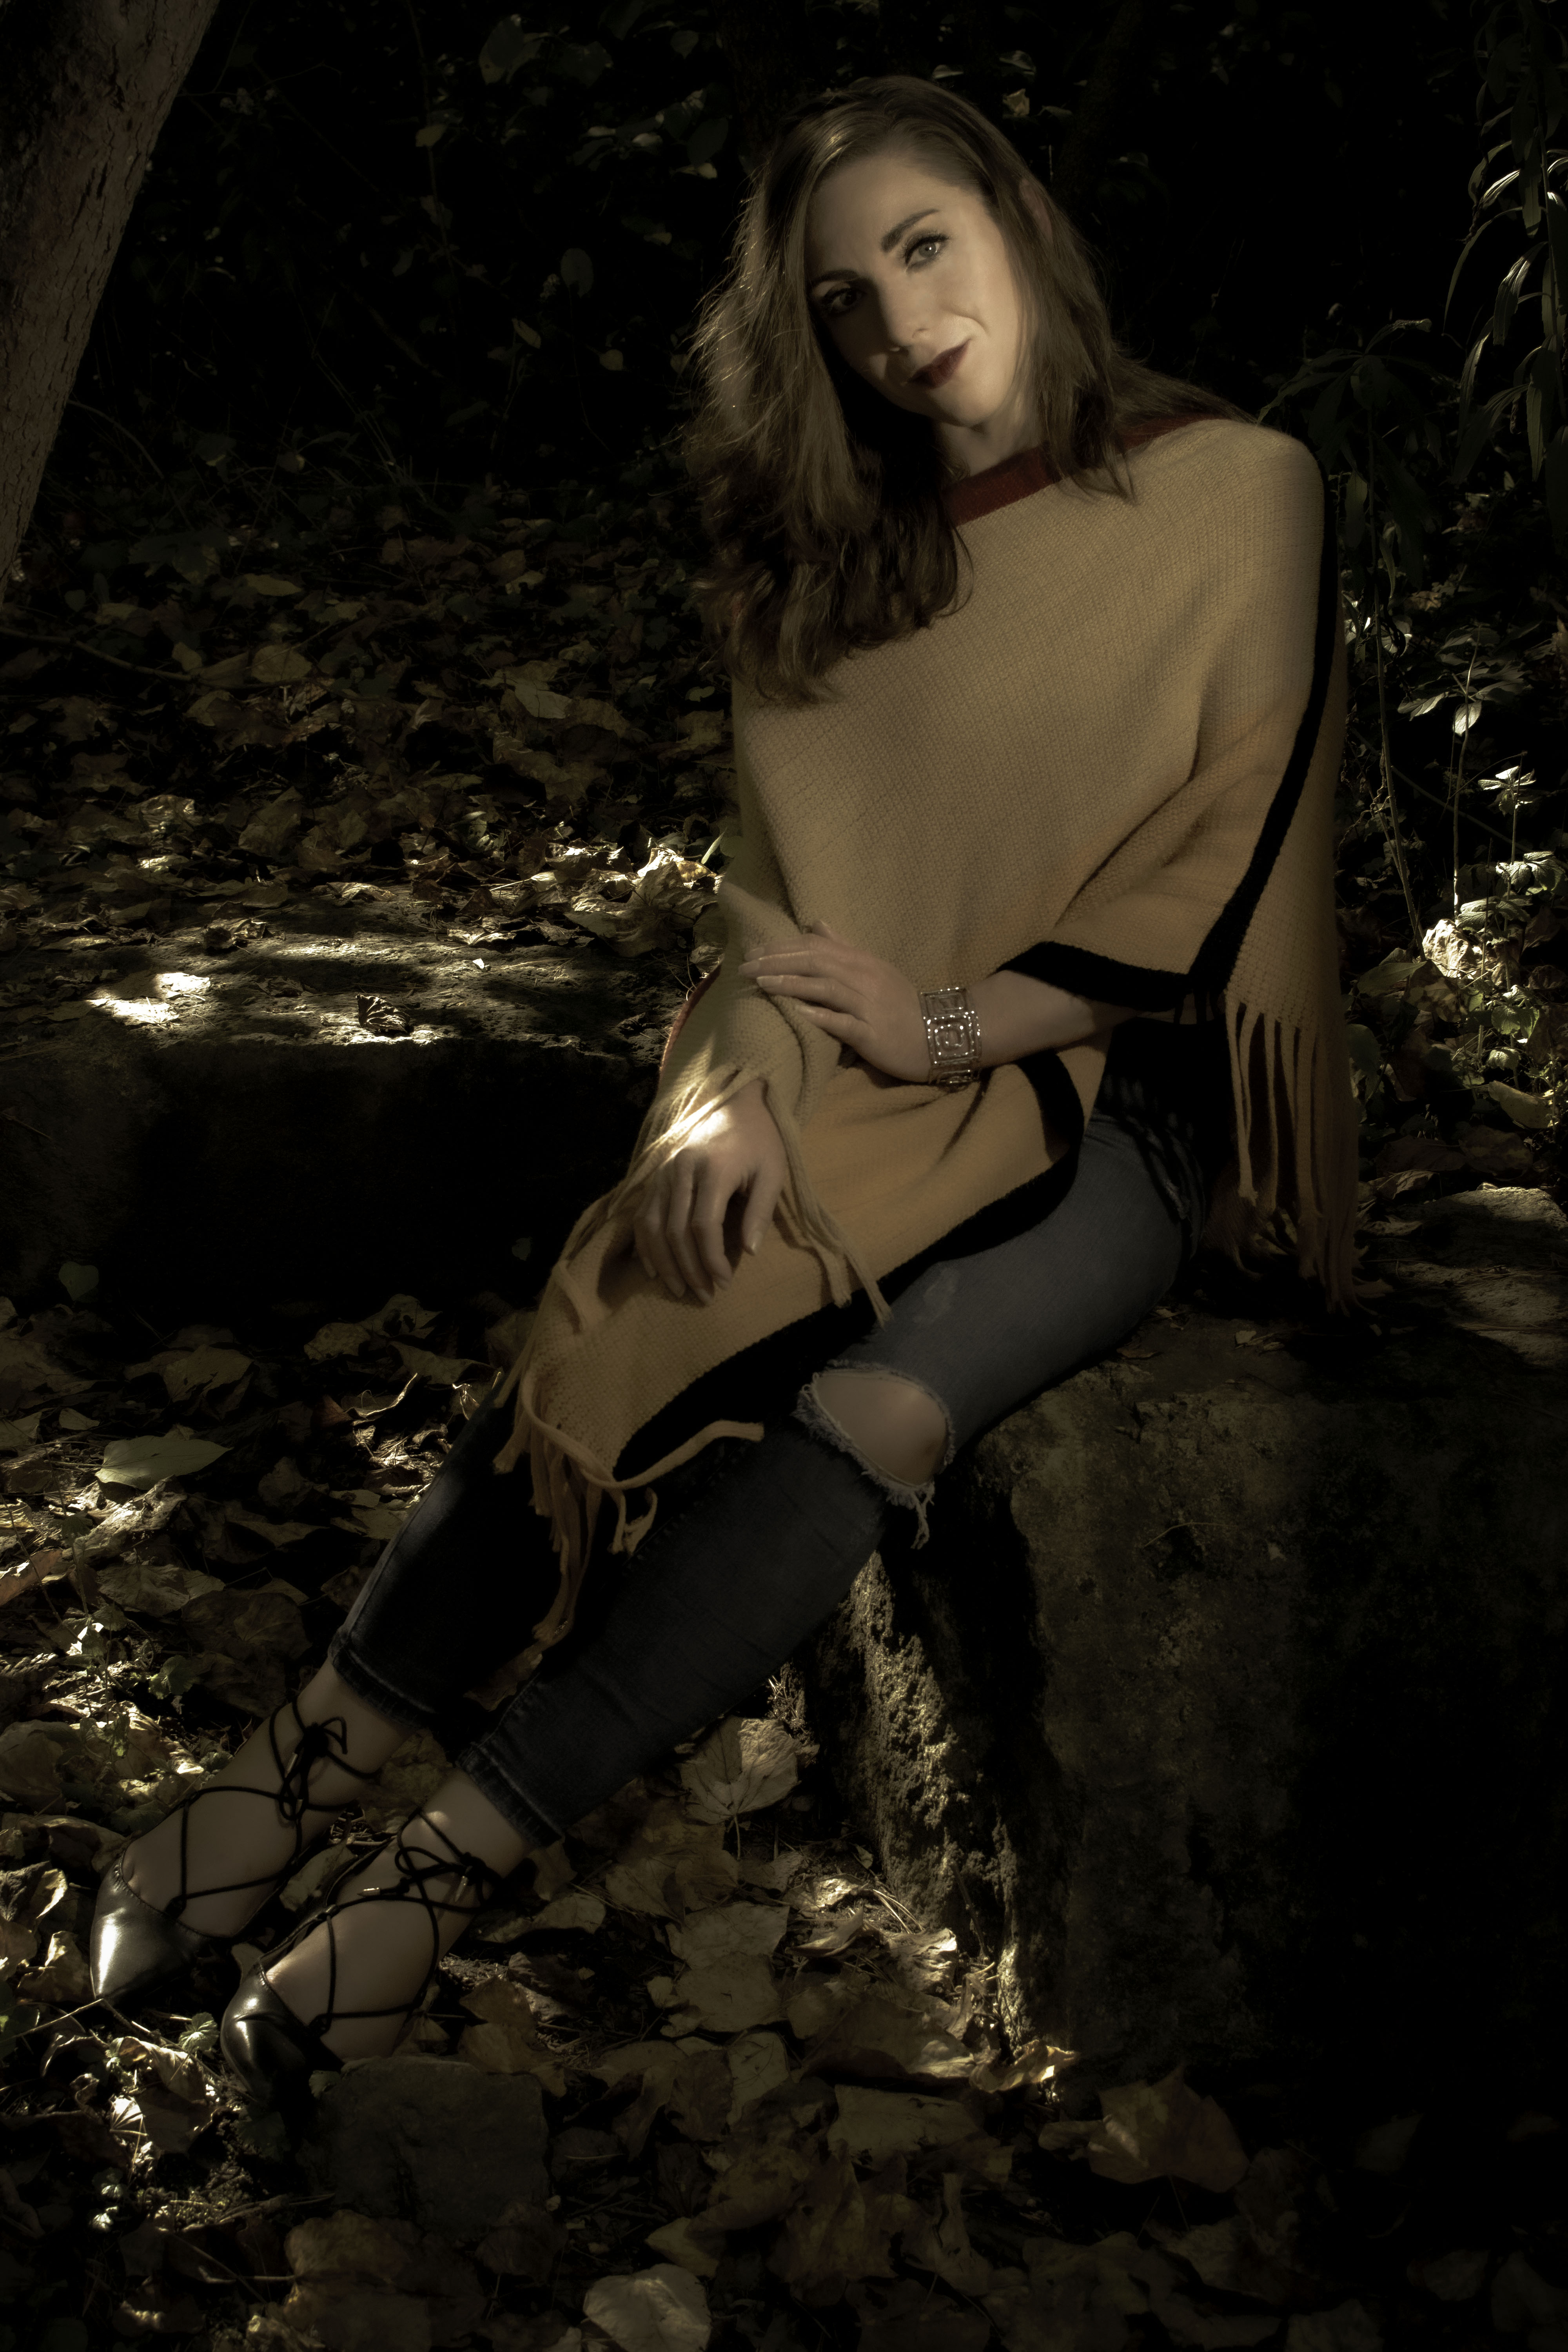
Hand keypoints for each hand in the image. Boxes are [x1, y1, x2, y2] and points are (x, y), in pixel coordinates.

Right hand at [631, 1079, 785, 1301]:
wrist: (735, 1103)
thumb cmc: (759, 1141)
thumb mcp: (772, 1172)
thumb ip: (760, 1211)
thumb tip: (749, 1252)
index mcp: (713, 1168)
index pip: (703, 1225)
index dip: (711, 1259)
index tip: (724, 1282)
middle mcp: (681, 1170)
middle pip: (675, 1230)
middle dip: (689, 1268)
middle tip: (704, 1295)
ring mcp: (664, 1172)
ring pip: (653, 1225)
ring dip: (664, 1263)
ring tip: (679, 1289)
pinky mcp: (656, 1175)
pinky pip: (643, 1215)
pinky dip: (645, 1245)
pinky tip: (655, 1269)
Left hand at [738, 921, 929, 1082]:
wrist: (938, 1036)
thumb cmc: (901, 1005)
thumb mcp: (874, 970)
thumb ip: (844, 948)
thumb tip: (817, 923)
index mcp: (862, 962)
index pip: (816, 947)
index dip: (783, 947)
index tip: (754, 951)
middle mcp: (864, 978)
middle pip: (815, 963)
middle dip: (778, 962)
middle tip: (745, 966)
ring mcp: (869, 1005)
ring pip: (825, 988)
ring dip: (791, 984)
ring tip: (762, 983)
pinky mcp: (872, 1034)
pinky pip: (843, 1023)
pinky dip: (820, 1016)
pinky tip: (797, 1013)